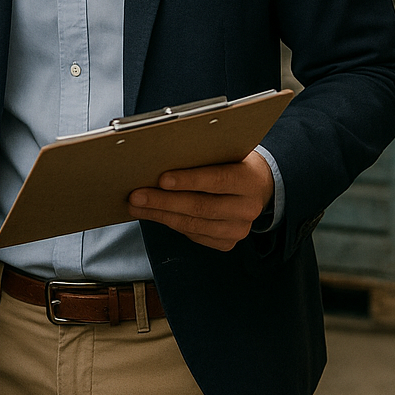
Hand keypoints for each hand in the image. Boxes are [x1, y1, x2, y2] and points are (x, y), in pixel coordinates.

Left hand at [126, 151, 274, 250]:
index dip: (189, 180)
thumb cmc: (233, 162)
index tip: (162, 179)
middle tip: (136, 196)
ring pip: (194, 224)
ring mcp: (239, 229)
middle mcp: (248, 208)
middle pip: (201, 207)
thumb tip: (162, 155)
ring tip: (136, 206)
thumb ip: (204, 155)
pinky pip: (194, 235)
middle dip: (164, 202)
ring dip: (160, 215)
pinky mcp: (228, 242)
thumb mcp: (226, 152)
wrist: (258, 186)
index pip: (218, 180)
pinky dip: (170, 224)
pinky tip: (153, 214)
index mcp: (249, 180)